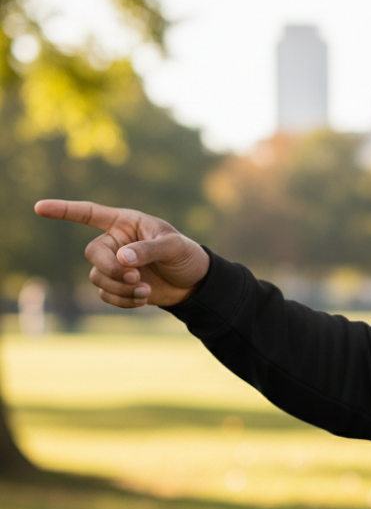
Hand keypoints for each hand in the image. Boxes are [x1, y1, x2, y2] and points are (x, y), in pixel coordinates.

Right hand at [34, 199, 210, 308]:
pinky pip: (106, 295)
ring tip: (144, 290)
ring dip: (120, 288)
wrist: (193, 282)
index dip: (64, 211)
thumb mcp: (173, 247)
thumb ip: (148, 250)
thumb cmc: (186, 255)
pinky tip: (144, 298)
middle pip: (93, 254)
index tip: (39, 208)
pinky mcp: (119, 286)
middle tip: (134, 277)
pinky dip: (123, 300)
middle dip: (110, 269)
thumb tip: (121, 259)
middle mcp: (115, 242)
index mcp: (126, 223)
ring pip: (98, 278)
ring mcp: (115, 265)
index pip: (90, 213)